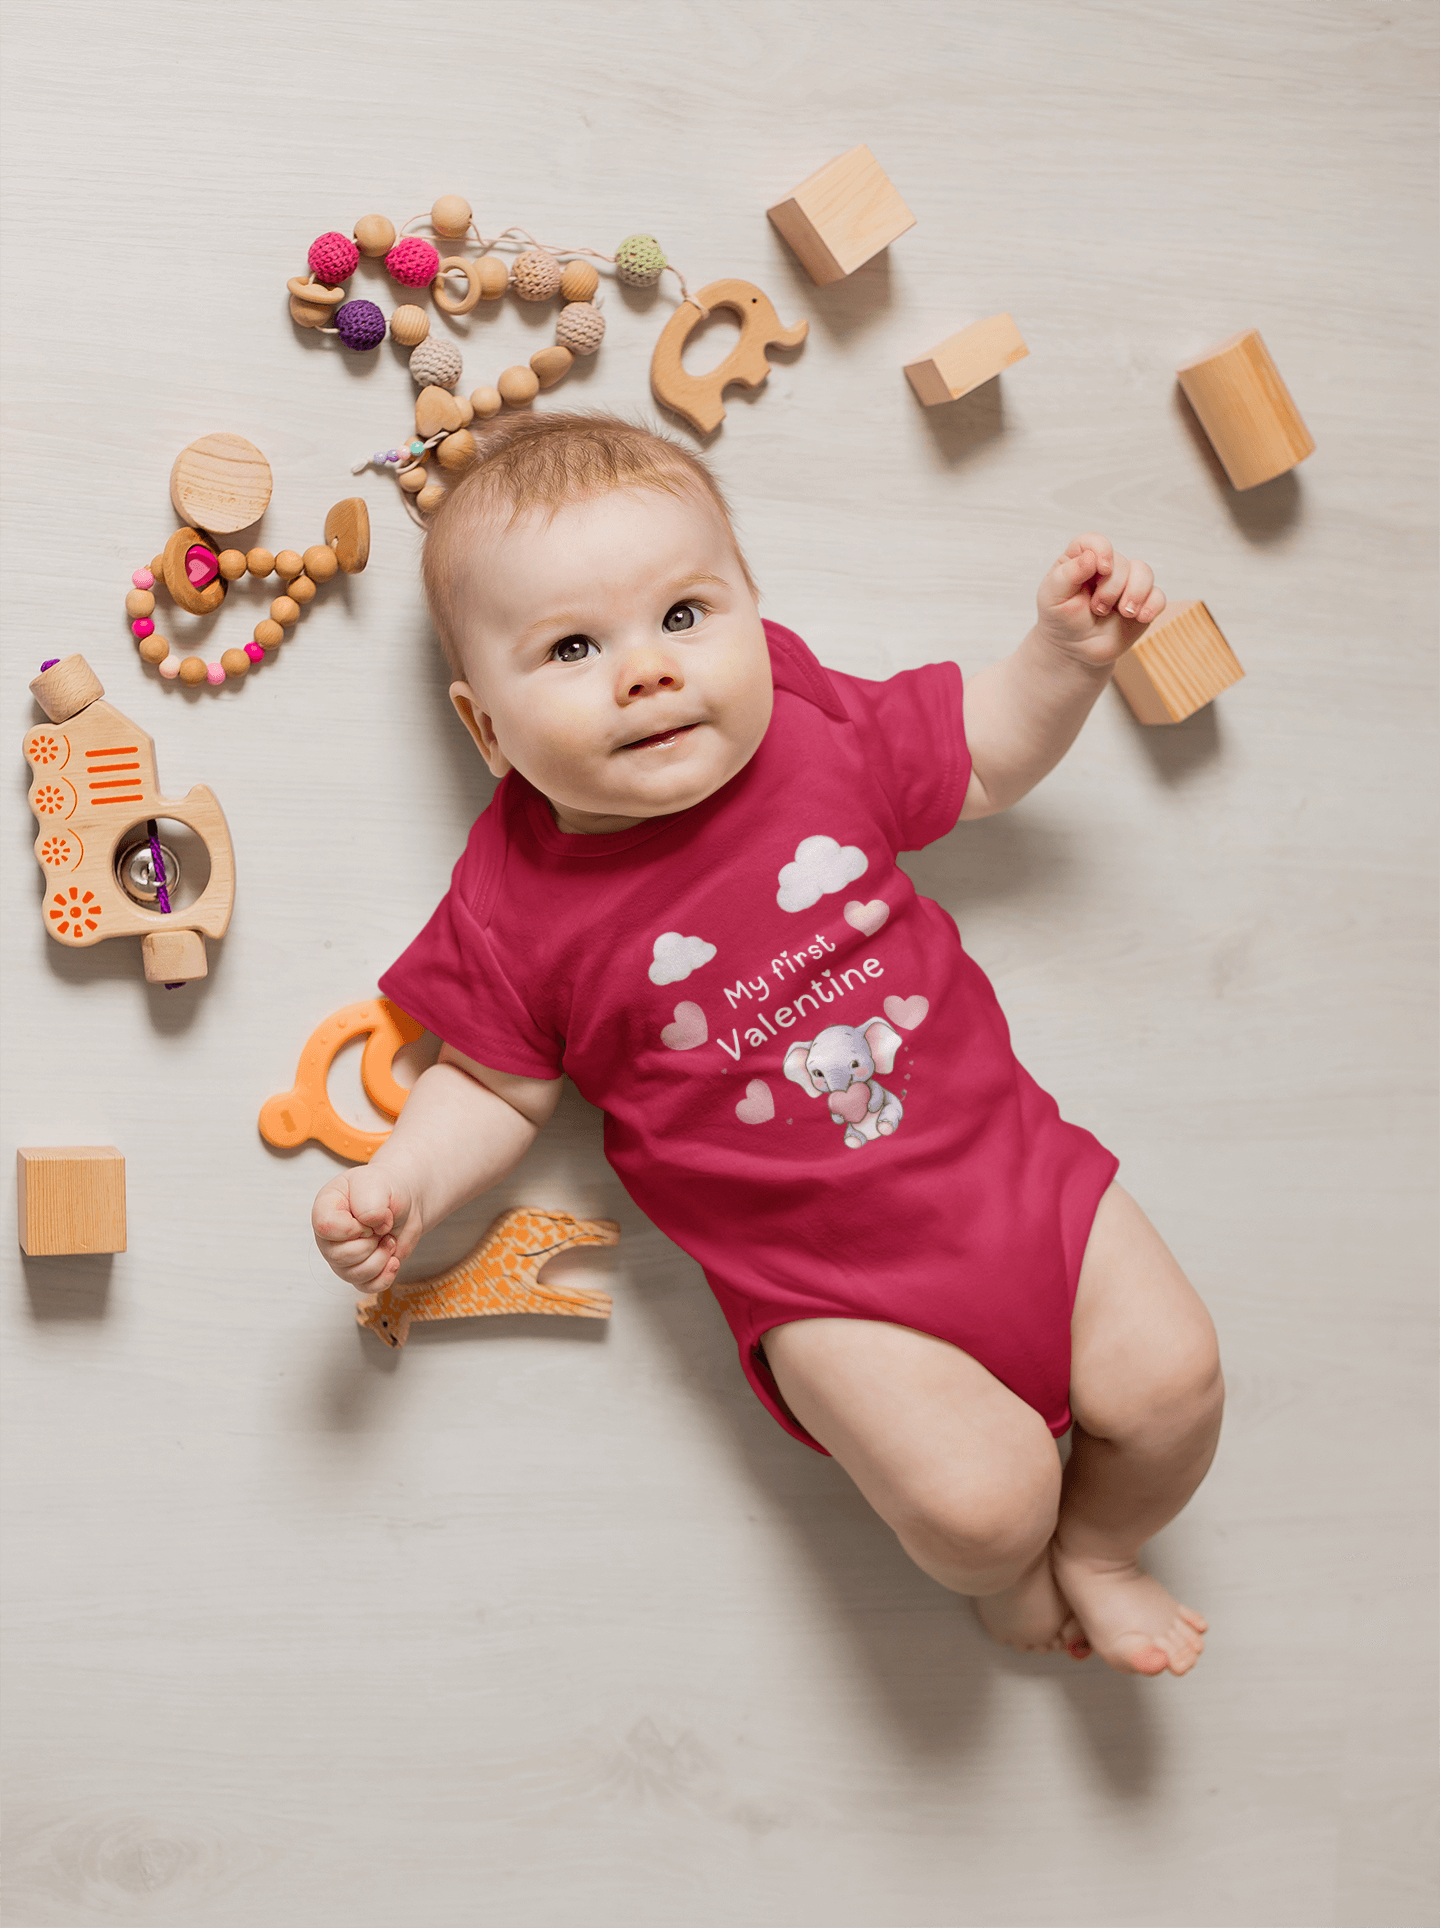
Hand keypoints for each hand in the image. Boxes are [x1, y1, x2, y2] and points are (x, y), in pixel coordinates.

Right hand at [312, 1165, 419, 1292]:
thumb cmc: (385, 1189)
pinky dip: (385, 1276)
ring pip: (354, 1275)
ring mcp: (341, 1257)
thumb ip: (370, 1203)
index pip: (326, 1227)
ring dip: (380, 1258)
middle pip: (339, 1256)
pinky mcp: (359, 1272)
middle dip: (370, 1244)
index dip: (353, 1227)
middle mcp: (329, 1237)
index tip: (370, 1218)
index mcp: (325, 1208)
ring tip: (388, 1239)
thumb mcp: (378, 1184)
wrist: (404, 1202)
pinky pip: (368, 1287)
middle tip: (383, 1227)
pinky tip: (393, 1259)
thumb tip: (372, 1225)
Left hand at [1036, 533, 1165, 668]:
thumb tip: (1091, 557)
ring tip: (1123, 613)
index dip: (1102, 550)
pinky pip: (1158, 596)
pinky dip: (1152, 606)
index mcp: (1081, 560)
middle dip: (1112, 588)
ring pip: (1144, 572)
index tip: (1102, 569)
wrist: (1075, 650)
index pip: (1094, 541)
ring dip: (1135, 594)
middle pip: (1122, 562)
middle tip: (1098, 609)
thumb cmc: (1061, 620)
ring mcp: (1126, 584)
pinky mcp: (1142, 602)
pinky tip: (1140, 617)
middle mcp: (1107, 568)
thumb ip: (1068, 574)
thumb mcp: (1053, 598)